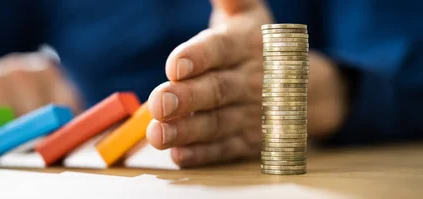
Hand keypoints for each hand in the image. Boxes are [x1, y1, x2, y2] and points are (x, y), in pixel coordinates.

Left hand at [146, 0, 348, 166]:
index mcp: (244, 45)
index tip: (175, 65)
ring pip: (217, 123)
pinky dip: (203, 154)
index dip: (198, 56)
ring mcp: (250, 113)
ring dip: (186, 131)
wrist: (301, 84)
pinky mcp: (247, 141)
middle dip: (186, 98)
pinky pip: (225, 149)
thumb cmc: (256, 43)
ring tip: (158, 134)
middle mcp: (250, 80)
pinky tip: (180, 155)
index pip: (220, 49)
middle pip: (216, 90)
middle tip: (158, 103)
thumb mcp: (247, 14)